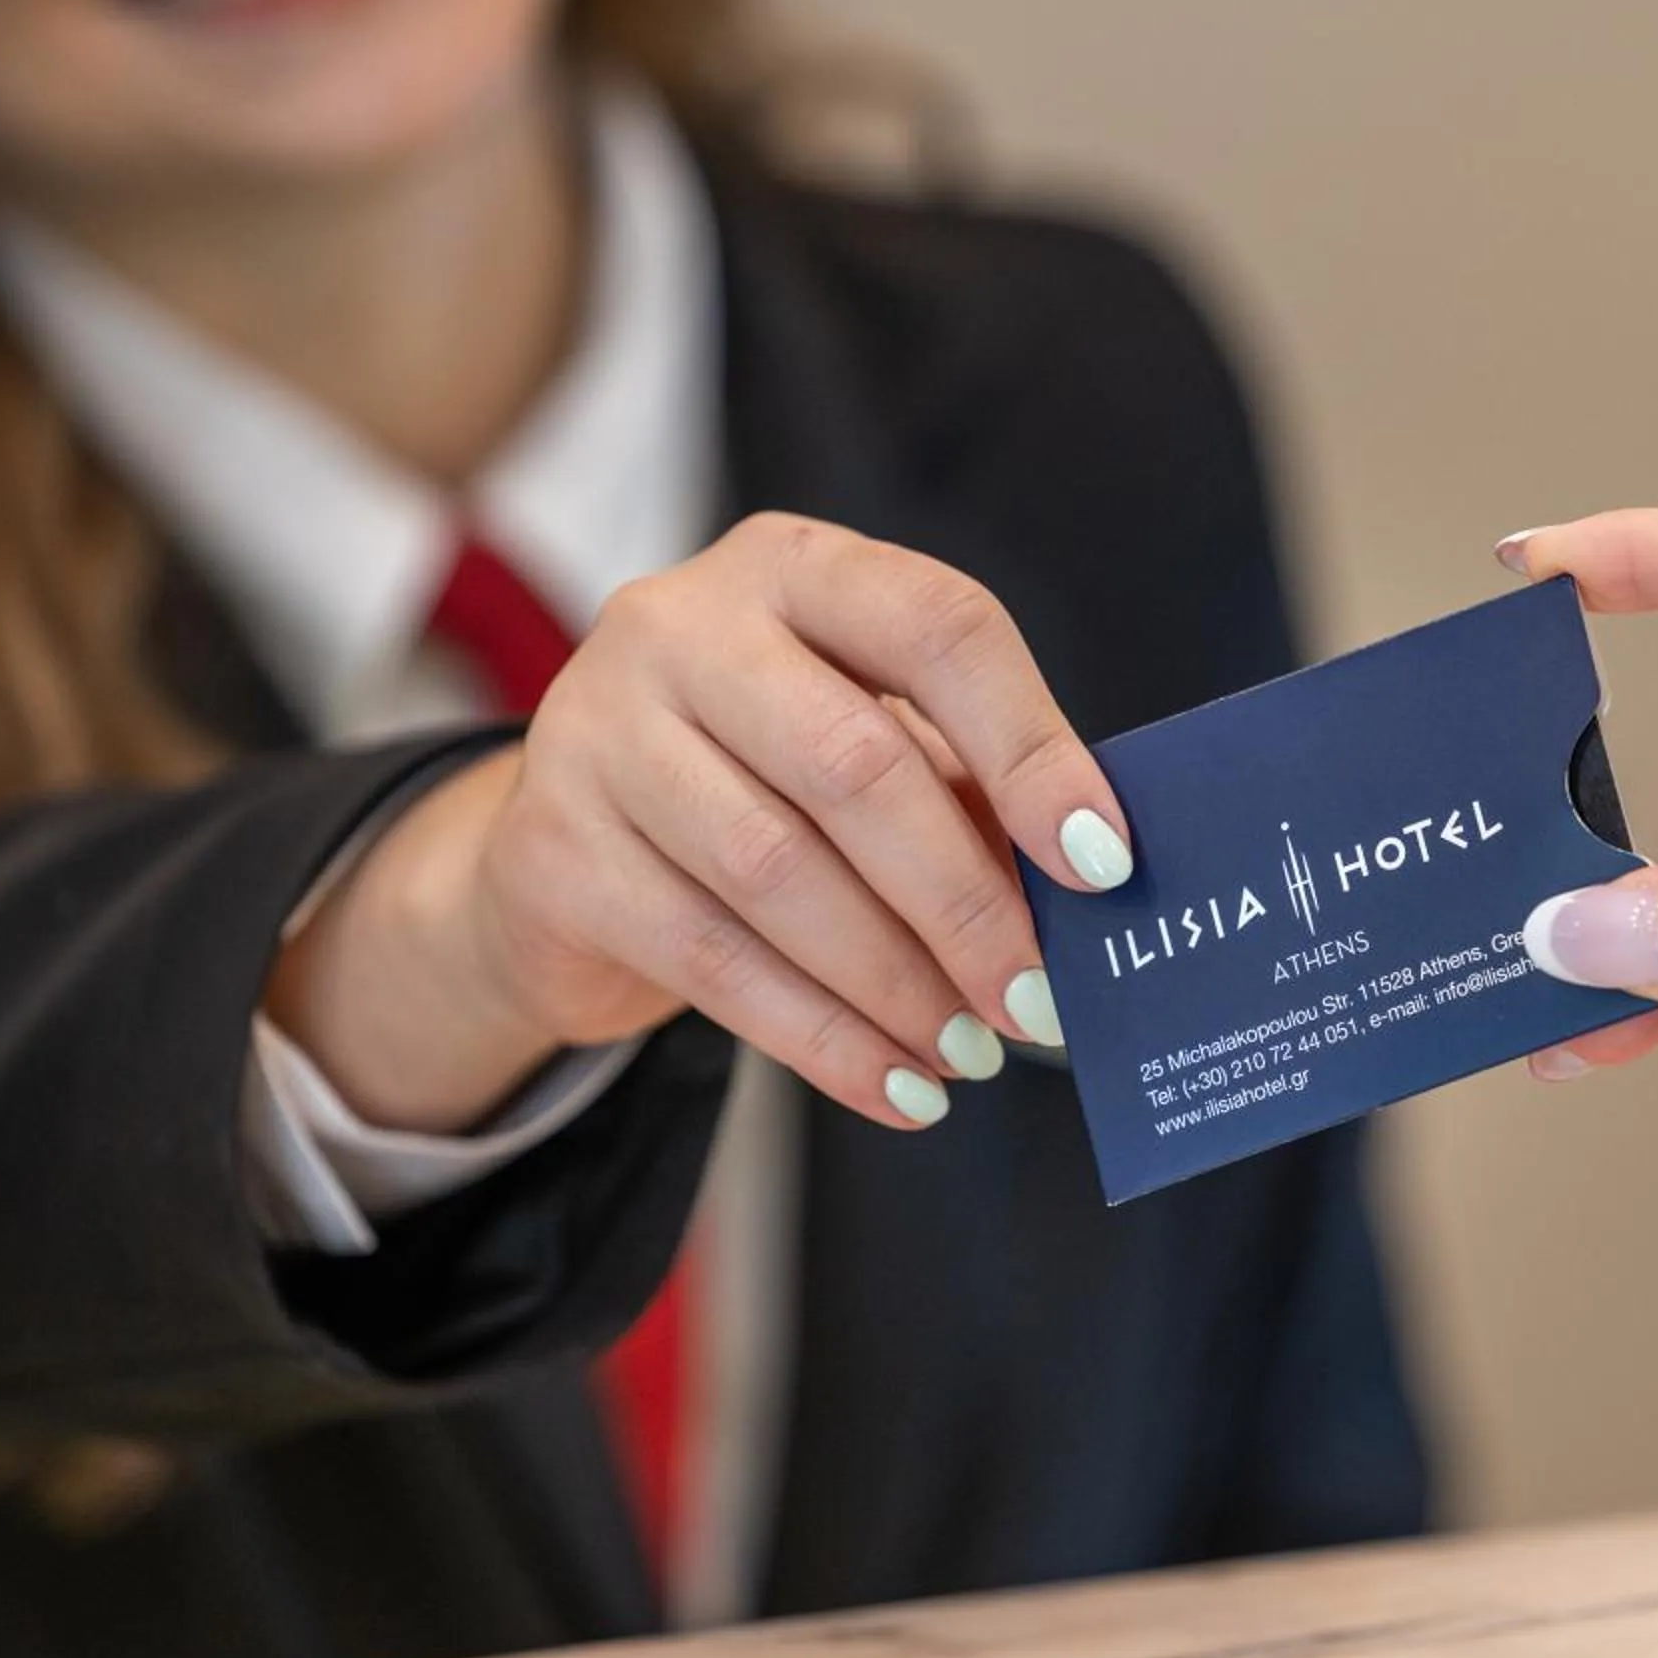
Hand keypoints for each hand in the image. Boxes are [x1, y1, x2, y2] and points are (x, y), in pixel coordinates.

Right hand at [271, 513, 1133, 1133]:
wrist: (570, 849)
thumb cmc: (767, 784)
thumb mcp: (872, 748)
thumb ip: (973, 790)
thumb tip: (1092, 888)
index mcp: (793, 568)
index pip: (937, 627)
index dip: (1031, 748)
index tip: (1104, 862)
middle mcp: (681, 624)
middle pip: (855, 764)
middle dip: (964, 900)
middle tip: (1037, 1001)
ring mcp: (598, 730)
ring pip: (778, 873)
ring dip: (897, 985)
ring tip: (973, 1054)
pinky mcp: (554, 850)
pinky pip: (712, 961)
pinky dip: (823, 1040)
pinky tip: (899, 1089)